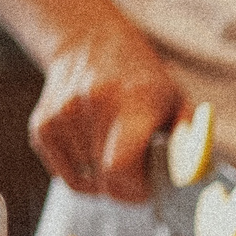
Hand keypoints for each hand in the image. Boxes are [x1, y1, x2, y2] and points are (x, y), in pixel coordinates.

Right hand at [30, 18, 182, 203]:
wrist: (90, 44)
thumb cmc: (142, 80)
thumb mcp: (175, 101)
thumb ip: (189, 140)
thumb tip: (194, 177)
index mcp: (132, 101)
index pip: (120, 167)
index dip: (135, 190)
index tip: (147, 190)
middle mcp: (92, 105)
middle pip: (103, 179)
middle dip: (124, 189)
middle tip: (137, 181)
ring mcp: (61, 114)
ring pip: (83, 180)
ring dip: (103, 180)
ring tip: (116, 154)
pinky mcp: (41, 124)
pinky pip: (62, 174)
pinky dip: (80, 175)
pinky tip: (94, 154)